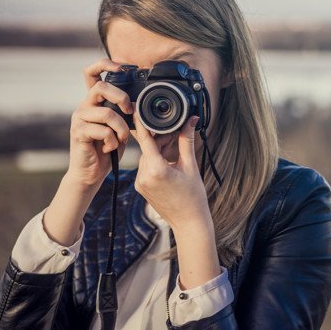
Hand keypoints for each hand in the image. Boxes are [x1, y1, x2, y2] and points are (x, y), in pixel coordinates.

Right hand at [65, 58, 132, 190]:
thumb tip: (139, 103)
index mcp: (94, 101)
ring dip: (121, 129)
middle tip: (129, 111)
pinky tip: (109, 147)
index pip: (92, 73)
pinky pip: (102, 131)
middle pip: (101, 87)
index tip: (124, 68)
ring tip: (121, 139)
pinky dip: (112, 141)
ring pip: (107, 113)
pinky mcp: (78, 132)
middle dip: (121, 97)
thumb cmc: (108, 147)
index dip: (106, 64)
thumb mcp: (121, 126)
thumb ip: (125, 112)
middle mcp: (84, 105)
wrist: (92, 172)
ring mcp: (79, 118)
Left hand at [133, 112, 210, 228]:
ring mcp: (140, 183)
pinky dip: (155, 160)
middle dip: (161, 139)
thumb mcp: (191, 166)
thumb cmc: (193, 196)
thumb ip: (186, 141)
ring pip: (146, 156)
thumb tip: (190, 121)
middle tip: (177, 134)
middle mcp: (144, 176)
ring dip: (158, 149)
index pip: (145, 140)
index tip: (137, 108)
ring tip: (174, 149)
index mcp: (157, 170)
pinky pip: (145, 166)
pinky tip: (168, 161)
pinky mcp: (140, 187)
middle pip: (148, 147)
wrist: (188, 222)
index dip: (140, 122)